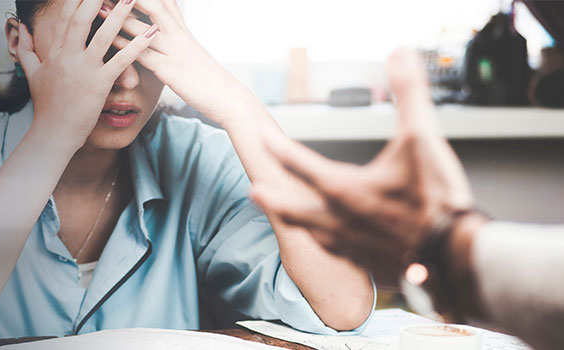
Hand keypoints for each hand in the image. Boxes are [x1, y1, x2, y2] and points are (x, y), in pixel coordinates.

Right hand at [17, 0, 157, 148]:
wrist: (52, 134)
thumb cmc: (46, 106)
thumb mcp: (32, 74)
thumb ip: (25, 49)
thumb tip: (22, 29)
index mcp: (55, 52)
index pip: (66, 17)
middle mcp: (68, 57)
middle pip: (82, 19)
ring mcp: (83, 70)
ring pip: (104, 36)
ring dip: (120, 14)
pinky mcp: (99, 85)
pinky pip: (121, 61)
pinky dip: (137, 46)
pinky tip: (151, 33)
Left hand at [100, 0, 235, 119]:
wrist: (226, 96)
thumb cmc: (204, 75)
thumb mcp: (188, 49)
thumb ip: (173, 34)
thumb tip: (156, 26)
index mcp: (182, 28)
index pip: (164, 1)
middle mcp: (178, 34)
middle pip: (154, 5)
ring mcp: (175, 51)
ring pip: (145, 27)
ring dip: (120, 17)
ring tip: (99, 8)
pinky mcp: (170, 71)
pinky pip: (144, 56)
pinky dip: (126, 47)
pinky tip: (109, 42)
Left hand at [250, 49, 477, 284]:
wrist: (459, 258)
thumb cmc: (438, 201)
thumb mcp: (422, 137)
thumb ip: (409, 93)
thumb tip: (400, 55)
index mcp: (343, 189)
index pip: (298, 162)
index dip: (276, 146)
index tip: (258, 135)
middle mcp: (339, 220)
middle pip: (293, 207)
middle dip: (273, 197)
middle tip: (254, 190)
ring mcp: (352, 246)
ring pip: (314, 233)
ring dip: (298, 222)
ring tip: (288, 217)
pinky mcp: (369, 265)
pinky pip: (340, 254)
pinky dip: (331, 244)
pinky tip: (334, 243)